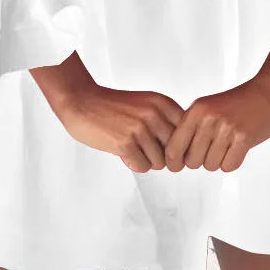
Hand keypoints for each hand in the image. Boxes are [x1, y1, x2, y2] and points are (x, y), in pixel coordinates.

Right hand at [54, 83, 186, 172]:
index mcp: (162, 103)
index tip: (165, 147)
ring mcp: (140, 129)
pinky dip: (133, 163)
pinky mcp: (125, 143)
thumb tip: (185, 155)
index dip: (178, 146)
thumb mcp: (146, 104)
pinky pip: (142, 167)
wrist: (82, 101)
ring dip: (146, 160)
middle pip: (176, 152)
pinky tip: (123, 151)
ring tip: (132, 148)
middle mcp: (154, 114)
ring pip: (160, 163)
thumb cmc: (114, 106)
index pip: (187, 135)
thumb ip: (166, 122)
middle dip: (163, 157)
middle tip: (146, 151)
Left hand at [164, 74, 269, 172]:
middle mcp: (209, 119)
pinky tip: (238, 147)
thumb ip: (191, 128)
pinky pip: (229, 166)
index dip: (173, 162)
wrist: (269, 92)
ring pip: (211, 166)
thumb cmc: (237, 103)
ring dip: (218, 160)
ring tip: (228, 143)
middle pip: (192, 162)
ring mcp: (226, 129)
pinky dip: (233, 161)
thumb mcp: (208, 107)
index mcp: (196, 110)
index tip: (176, 167)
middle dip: (201, 159)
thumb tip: (176, 160)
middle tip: (214, 146)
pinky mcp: (244, 138)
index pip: (173, 147)